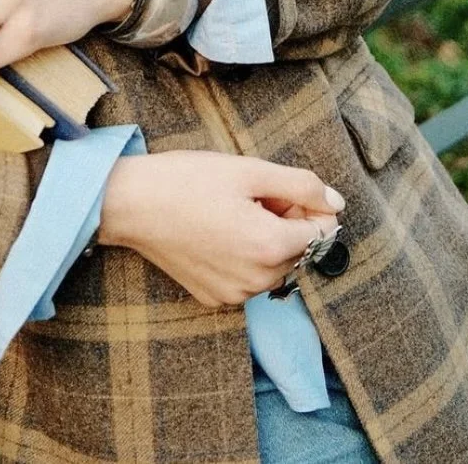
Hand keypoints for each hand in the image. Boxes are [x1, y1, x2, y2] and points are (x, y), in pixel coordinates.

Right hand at [99, 150, 344, 308]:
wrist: (132, 204)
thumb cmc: (188, 180)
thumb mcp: (249, 170)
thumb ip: (301, 184)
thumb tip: (336, 202)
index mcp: (271, 246)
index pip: (323, 232)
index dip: (307, 204)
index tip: (278, 188)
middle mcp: (258, 280)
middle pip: (298, 250)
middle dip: (286, 221)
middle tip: (250, 194)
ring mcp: (235, 294)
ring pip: (273, 266)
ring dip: (265, 239)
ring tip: (230, 211)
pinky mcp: (214, 298)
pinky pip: (247, 278)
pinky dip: (242, 256)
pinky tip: (215, 232)